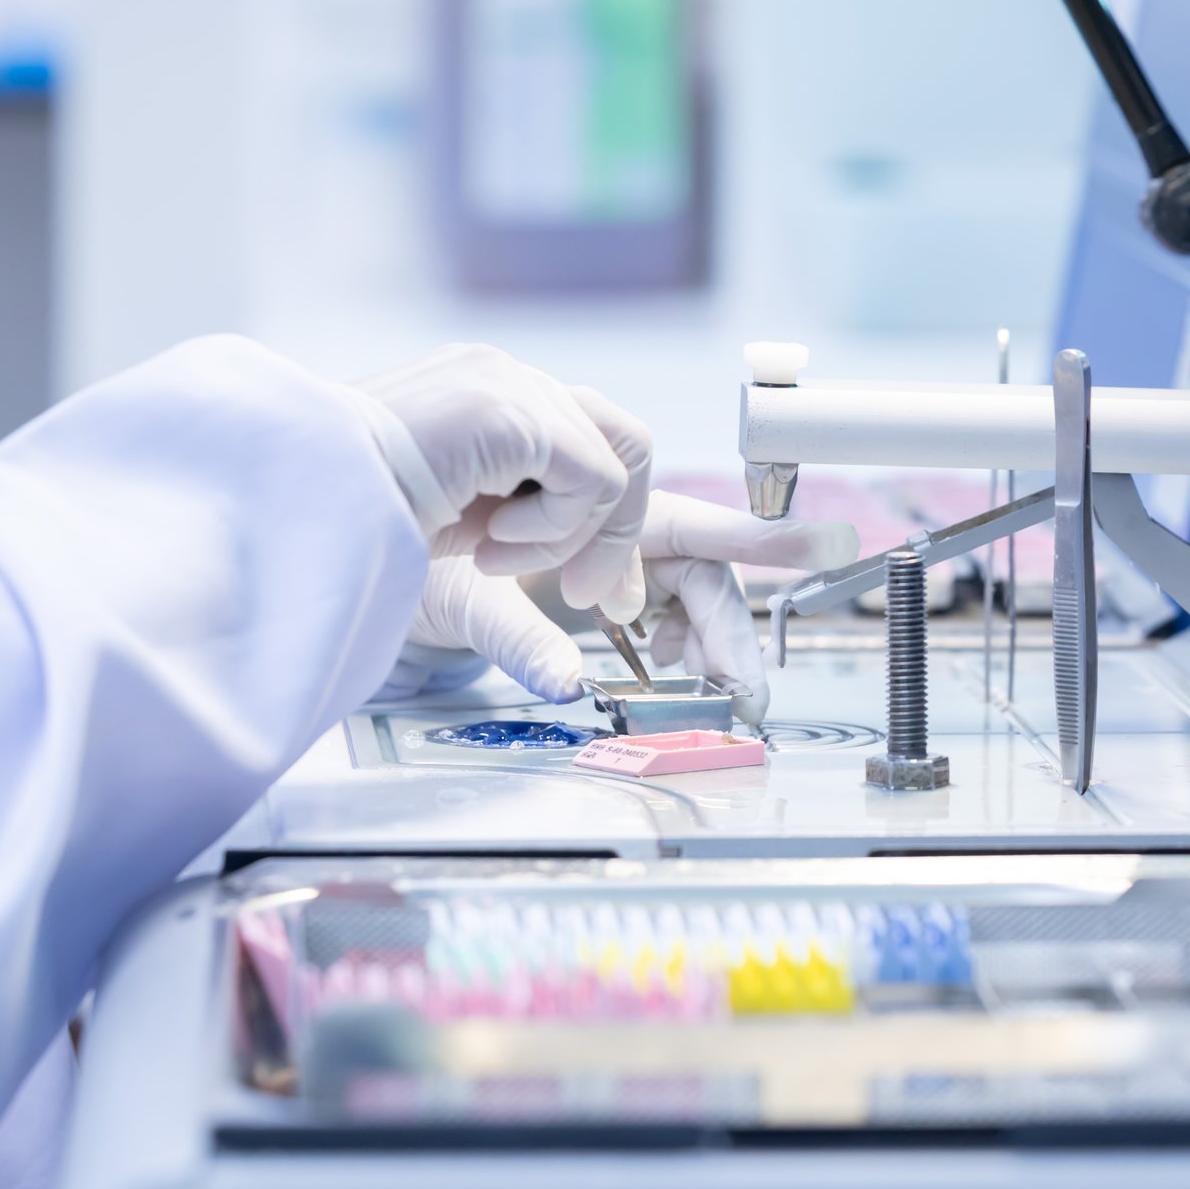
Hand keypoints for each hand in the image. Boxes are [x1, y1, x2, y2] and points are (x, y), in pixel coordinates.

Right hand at [347, 345, 649, 620]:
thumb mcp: (465, 548)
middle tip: (587, 597)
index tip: (595, 595)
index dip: (610, 521)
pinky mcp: (509, 409)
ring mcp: (509, 383)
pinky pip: (592, 480)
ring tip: (497, 559)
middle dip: (620, 530)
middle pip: (623, 439)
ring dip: (571, 534)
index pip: (593, 441)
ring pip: (615, 462)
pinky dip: (556, 531)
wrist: (295, 509)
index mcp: (491, 398)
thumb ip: (532, 554)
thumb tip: (592, 629)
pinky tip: (489, 547)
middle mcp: (506, 378)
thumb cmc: (359, 534)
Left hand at [376, 492, 855, 726]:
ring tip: (704, 684)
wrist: (366, 548)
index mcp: (584, 497)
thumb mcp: (455, 595)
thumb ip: (515, 635)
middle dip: (728, 628)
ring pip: (682, 590)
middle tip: (746, 692)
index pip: (687, 520)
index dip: (759, 536)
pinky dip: (670, 638)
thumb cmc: (405, 549)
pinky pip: (656, 605)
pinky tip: (659, 665)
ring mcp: (601, 548)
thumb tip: (565, 682)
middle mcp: (603, 518)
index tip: (823, 545)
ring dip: (701, 639)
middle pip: (697, 566)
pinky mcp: (592, 578)